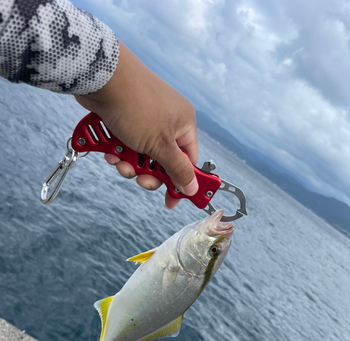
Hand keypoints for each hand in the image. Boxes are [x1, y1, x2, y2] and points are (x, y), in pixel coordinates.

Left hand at [75, 40, 197, 208]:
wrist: (100, 76)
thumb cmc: (135, 106)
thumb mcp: (160, 146)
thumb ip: (177, 169)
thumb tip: (192, 188)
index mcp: (184, 124)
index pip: (188, 162)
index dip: (179, 183)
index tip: (170, 200)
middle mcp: (167, 120)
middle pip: (162, 161)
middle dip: (147, 173)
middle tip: (138, 179)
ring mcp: (145, 118)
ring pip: (141, 154)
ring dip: (129, 163)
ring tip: (118, 160)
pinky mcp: (126, 117)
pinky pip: (126, 143)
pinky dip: (118, 150)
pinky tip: (108, 150)